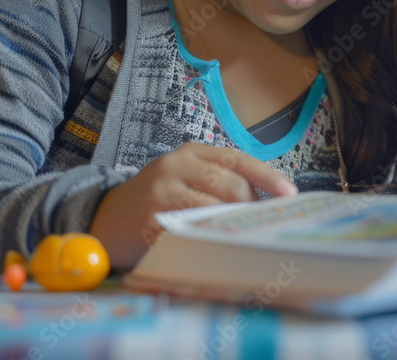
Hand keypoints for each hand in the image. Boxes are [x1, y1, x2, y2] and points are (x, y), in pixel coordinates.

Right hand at [89, 143, 295, 267]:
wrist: (106, 217)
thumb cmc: (159, 197)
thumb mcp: (187, 176)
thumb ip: (220, 181)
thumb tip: (267, 200)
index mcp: (192, 151)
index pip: (238, 160)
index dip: (267, 176)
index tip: (289, 193)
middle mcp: (176, 165)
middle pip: (230, 185)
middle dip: (250, 207)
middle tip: (256, 224)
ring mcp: (161, 191)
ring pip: (213, 209)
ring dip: (231, 225)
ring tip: (235, 234)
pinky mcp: (150, 218)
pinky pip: (191, 230)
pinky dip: (207, 239)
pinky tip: (212, 245)